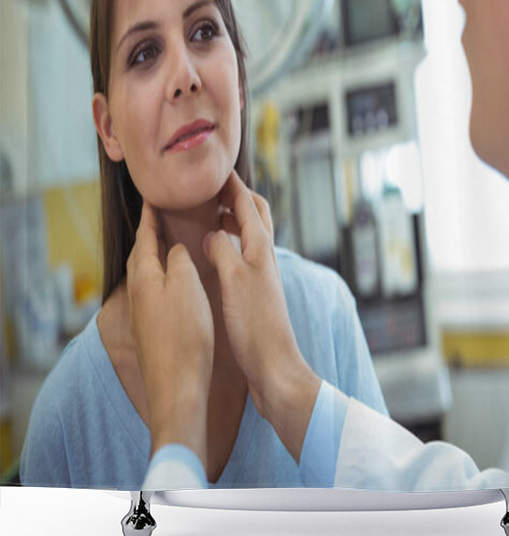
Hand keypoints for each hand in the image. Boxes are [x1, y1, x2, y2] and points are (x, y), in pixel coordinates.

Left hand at [127, 201, 214, 465]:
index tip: (153, 198)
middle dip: (149, 236)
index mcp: (145, 277)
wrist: (178, 385)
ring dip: (156, 257)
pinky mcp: (152, 331)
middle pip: (141, 256)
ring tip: (168, 246)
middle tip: (159, 217)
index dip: (150, 218)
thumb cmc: (185, 332)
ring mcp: (143, 314)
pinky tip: (175, 285)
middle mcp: (138, 294)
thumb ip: (178, 260)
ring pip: (147, 276)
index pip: (145, 238)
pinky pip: (155, 293)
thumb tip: (172, 250)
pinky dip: (163, 278)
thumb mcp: (186, 285)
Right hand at [203, 170, 320, 462]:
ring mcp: (261, 275)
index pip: (248, 204)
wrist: (274, 367)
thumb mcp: (234, 280)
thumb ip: (223, 249)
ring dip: (231, 219)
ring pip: (249, 235)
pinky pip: (242, 256)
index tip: (213, 168)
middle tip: (210, 189)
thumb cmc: (255, 326)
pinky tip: (214, 254)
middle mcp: (264, 257)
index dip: (231, 185)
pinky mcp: (255, 293)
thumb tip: (212, 233)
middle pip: (255, 215)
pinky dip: (228, 244)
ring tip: (207, 215)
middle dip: (236, 197)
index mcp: (261, 249)